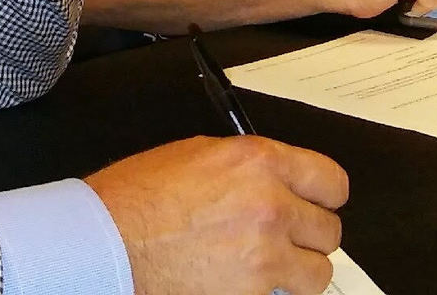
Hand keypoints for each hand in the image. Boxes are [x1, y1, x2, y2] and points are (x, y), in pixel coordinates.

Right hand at [86, 135, 347, 294]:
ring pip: (317, 272)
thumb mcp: (198, 155)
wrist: (105, 242)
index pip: (332, 182)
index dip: (325, 196)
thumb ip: (249, 168)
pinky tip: (239, 281)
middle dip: (308, 236)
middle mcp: (270, 207)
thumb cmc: (137, 197)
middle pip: (329, 231)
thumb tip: (277, 181)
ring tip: (267, 266)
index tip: (318, 204)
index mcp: (259, 163)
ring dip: (296, 271)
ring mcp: (264, 256)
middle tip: (284, 238)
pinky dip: (267, 293)